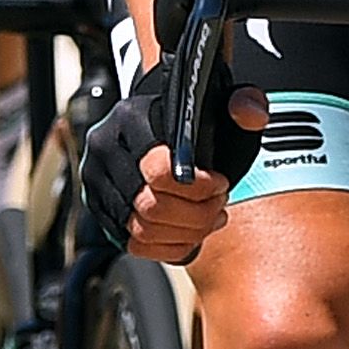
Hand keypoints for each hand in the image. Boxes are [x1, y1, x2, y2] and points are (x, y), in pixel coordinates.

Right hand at [80, 82, 262, 265]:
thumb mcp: (221, 102)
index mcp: (130, 118)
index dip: (199, 186)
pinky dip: (170, 246)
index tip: (220, 182)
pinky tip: (192, 232)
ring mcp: (98, 182)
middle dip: (197, 213)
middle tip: (219, 203)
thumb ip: (244, 103)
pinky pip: (135, 245)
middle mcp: (105, 150)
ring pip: (142, 231)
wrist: (158, 127)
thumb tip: (251, 115)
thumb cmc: (190, 118)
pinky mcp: (101, 209)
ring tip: (209, 218)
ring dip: (186, 232)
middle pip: (151, 206)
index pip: (159, 169)